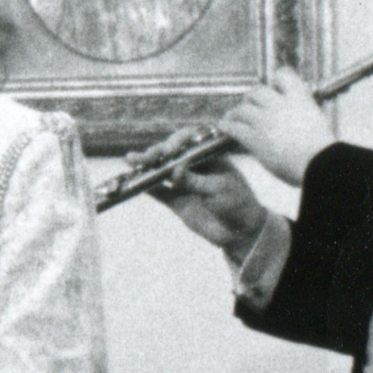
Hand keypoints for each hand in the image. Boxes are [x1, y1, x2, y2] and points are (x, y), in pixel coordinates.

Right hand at [128, 128, 271, 253]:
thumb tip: (175, 171)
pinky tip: (134, 180)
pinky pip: (158, 192)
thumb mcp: (219, 189)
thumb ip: (195, 180)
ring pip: (161, 170)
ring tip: (132, 160)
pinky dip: (146, 186)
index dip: (177, 141)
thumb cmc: (236, 203)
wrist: (240, 232)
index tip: (170, 151)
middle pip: (171, 153)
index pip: (189, 141)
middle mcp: (194, 166)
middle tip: (149, 157)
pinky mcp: (176, 201)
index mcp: (208, 156)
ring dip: (146, 165)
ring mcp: (183, 183)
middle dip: (158, 152)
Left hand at [211, 70, 333, 185]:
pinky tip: (224, 127)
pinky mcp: (254, 137)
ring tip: (232, 117)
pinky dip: (226, 126)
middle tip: (249, 104)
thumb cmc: (322, 148)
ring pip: (242, 109)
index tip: (274, 85)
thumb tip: (297, 115)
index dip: (277, 80)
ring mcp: (265, 120)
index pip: (283, 75)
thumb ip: (302, 113)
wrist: (318, 163)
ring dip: (236, 113)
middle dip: (251, 97)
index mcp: (299, 98)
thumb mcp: (316, 120)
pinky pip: (234, 127)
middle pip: (257, 91)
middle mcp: (280, 104)